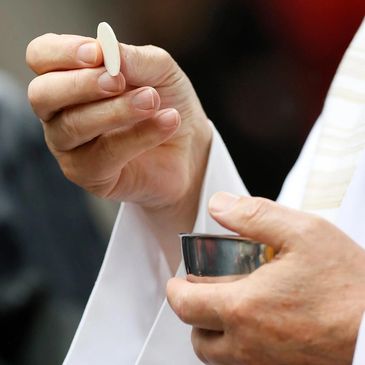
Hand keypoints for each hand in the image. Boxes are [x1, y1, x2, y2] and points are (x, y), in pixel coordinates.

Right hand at [26, 34, 210, 211]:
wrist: (189, 147)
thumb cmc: (166, 103)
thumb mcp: (160, 71)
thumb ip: (134, 59)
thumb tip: (108, 51)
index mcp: (70, 78)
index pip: (41, 57)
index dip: (63, 52)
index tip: (99, 53)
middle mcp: (60, 113)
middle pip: (42, 94)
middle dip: (81, 84)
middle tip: (119, 81)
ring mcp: (70, 147)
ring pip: (73, 126)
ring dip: (116, 110)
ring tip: (152, 100)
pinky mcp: (89, 175)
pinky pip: (104, 155)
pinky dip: (138, 136)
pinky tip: (167, 122)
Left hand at [167, 192, 364, 364]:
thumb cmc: (349, 284)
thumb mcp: (302, 232)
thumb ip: (253, 216)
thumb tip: (218, 206)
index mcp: (244, 308)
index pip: (185, 306)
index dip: (176, 291)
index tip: (179, 282)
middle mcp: (249, 345)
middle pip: (198, 337)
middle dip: (193, 313)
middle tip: (205, 293)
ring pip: (219, 357)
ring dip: (215, 333)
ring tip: (231, 308)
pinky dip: (239, 347)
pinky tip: (260, 324)